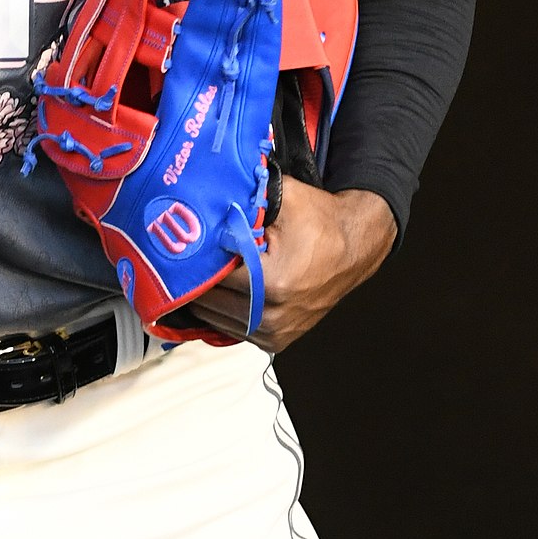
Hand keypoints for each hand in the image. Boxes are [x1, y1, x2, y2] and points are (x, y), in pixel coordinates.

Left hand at [185, 178, 397, 353]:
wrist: (355, 247)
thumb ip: (244, 198)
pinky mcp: (277, 341)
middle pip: (208, 301)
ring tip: (199, 272)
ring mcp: (275, 332)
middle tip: (182, 258)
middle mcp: (273, 315)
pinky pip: (232, 329)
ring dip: (204, 298)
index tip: (183, 245)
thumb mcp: (284, 198)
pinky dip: (221, 311)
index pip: (210, 275)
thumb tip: (205, 197)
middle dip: (194, 278)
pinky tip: (217, 290)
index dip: (194, 258)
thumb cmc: (321, 222)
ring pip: (215, 319)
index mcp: (272, 283)